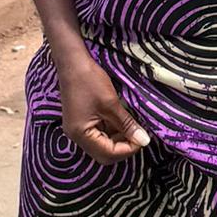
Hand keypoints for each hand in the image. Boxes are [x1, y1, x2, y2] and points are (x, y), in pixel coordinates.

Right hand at [55, 47, 149, 163]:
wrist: (72, 62)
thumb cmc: (90, 81)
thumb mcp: (111, 104)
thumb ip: (127, 125)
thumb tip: (144, 140)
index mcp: (81, 134)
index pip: (108, 153)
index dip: (127, 149)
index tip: (143, 139)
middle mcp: (76, 136)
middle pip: (104, 153)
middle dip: (123, 147)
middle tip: (138, 135)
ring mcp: (78, 129)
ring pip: (102, 145)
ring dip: (119, 139)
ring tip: (132, 127)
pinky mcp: (81, 122)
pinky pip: (99, 134)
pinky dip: (112, 131)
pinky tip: (122, 122)